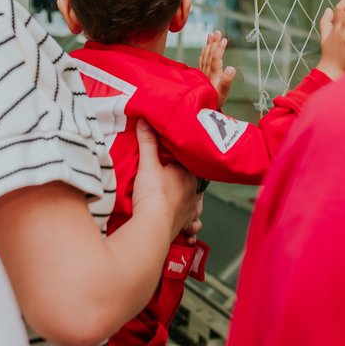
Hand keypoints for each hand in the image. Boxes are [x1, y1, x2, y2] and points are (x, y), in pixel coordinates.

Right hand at [131, 119, 202, 237]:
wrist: (153, 226)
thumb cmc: (153, 195)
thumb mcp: (148, 164)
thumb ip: (148, 142)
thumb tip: (145, 120)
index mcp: (190, 175)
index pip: (194, 162)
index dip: (188, 158)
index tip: (180, 156)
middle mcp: (196, 193)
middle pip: (198, 182)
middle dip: (191, 180)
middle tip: (180, 175)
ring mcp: (192, 210)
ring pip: (199, 204)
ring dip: (194, 202)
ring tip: (186, 199)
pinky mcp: (185, 225)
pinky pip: (194, 225)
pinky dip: (192, 225)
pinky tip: (189, 224)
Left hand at [198, 31, 235, 107]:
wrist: (202, 110)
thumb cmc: (215, 102)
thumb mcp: (223, 94)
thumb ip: (227, 81)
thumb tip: (232, 68)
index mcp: (213, 75)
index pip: (215, 58)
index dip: (219, 48)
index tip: (224, 39)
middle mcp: (206, 72)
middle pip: (209, 54)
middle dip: (214, 42)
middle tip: (217, 31)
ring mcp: (202, 73)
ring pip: (204, 56)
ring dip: (208, 45)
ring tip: (210, 35)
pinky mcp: (200, 75)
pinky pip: (201, 61)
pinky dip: (203, 53)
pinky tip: (204, 48)